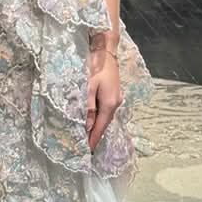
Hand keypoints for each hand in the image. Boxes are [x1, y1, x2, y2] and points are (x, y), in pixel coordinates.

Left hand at [86, 37, 122, 151]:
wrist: (106, 51)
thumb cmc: (95, 66)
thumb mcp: (88, 87)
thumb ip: (88, 107)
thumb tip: (86, 126)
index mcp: (109, 103)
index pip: (100, 126)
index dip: (93, 139)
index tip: (87, 151)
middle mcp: (115, 103)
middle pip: (104, 123)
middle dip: (95, 135)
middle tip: (85, 146)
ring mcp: (116, 98)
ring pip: (105, 117)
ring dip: (97, 126)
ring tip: (88, 136)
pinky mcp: (114, 94)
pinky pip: (106, 111)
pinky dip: (99, 118)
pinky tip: (93, 120)